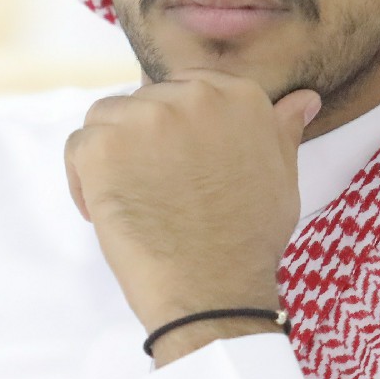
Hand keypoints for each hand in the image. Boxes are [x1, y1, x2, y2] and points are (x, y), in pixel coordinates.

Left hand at [64, 71, 319, 364]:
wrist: (211, 290)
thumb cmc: (248, 240)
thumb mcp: (280, 177)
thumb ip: (280, 131)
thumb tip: (301, 100)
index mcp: (237, 95)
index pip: (185, 88)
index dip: (174, 129)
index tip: (178, 164)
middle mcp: (190, 96)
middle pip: (145, 101)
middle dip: (143, 142)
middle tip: (153, 188)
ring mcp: (144, 119)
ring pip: (107, 118)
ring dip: (111, 154)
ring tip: (128, 195)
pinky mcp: (103, 147)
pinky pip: (78, 147)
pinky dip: (82, 178)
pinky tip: (103, 210)